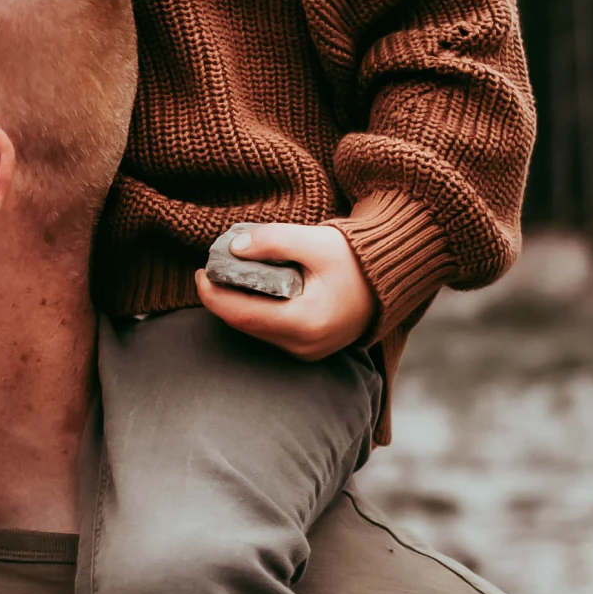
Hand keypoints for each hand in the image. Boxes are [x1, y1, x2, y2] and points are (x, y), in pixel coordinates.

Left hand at [194, 220, 378, 359]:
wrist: (391, 276)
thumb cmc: (357, 258)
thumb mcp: (316, 240)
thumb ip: (274, 240)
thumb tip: (234, 248)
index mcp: (306, 322)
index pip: (243, 316)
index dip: (214, 296)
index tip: (201, 272)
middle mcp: (306, 346)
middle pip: (246, 326)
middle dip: (223, 298)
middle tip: (212, 269)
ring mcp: (308, 352)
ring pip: (257, 332)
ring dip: (239, 305)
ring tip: (232, 274)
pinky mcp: (309, 350)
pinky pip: (271, 333)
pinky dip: (258, 312)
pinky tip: (255, 289)